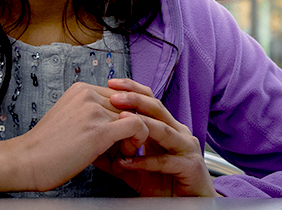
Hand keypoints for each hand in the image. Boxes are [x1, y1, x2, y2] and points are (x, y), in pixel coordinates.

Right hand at [0, 81, 147, 193]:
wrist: (26, 162)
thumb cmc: (46, 148)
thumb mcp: (69, 118)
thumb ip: (91, 113)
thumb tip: (119, 119)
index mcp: (81, 89)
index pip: (118, 96)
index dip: (122, 116)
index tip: (117, 134)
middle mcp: (88, 95)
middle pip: (127, 105)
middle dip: (129, 126)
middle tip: (122, 146)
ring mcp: (93, 111)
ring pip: (134, 115)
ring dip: (133, 136)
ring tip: (121, 152)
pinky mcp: (99, 130)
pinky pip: (137, 126)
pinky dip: (138, 140)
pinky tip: (126, 153)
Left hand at [95, 77, 216, 196]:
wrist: (189, 205)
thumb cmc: (164, 184)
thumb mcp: (134, 168)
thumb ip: (116, 155)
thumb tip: (91, 146)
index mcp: (167, 127)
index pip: (150, 101)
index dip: (132, 90)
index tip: (111, 85)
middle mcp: (178, 133)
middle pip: (157, 108)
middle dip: (135, 100)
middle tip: (114, 96)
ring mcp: (186, 148)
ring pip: (164, 130)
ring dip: (141, 124)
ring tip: (121, 120)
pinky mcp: (190, 166)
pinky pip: (165, 161)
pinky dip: (144, 161)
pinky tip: (127, 162)